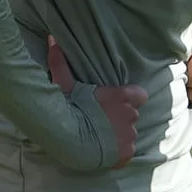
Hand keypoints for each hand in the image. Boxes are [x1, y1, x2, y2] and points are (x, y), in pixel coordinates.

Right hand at [47, 36, 146, 167]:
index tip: (115, 101)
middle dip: (120, 117)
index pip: (140, 95)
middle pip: (132, 115)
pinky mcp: (127, 152)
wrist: (67, 139)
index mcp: (123, 97)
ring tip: (100, 136)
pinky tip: (105, 150)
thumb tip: (51, 38)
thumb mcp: (63, 83)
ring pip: (129, 133)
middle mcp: (131, 115)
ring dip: (119, 135)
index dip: (130, 98)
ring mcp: (130, 135)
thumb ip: (61, 62)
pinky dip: (119, 152)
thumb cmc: (68, 108)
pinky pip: (127, 151)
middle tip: (101, 120)